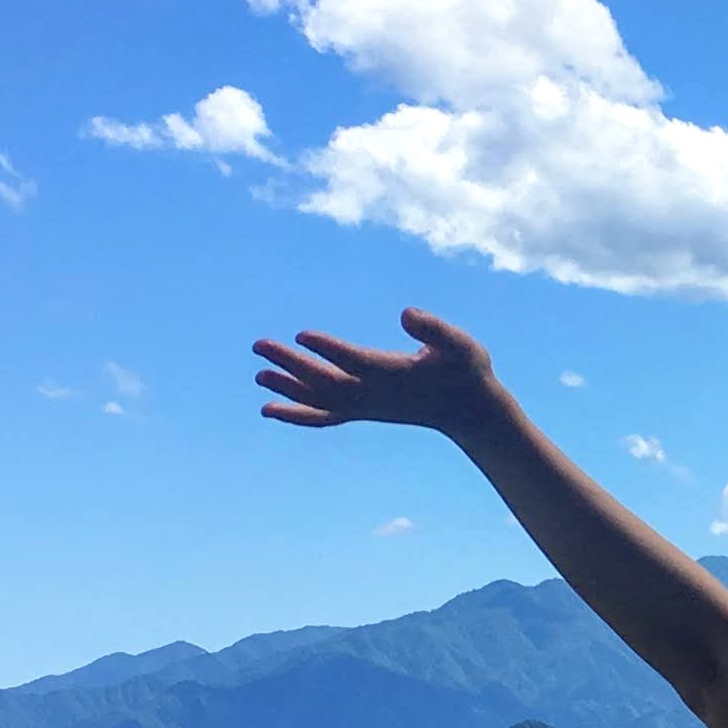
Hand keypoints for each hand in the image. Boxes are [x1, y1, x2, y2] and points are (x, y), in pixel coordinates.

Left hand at [252, 308, 508, 438]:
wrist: (470, 411)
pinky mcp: (363, 410)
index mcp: (396, 374)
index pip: (356, 361)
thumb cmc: (467, 370)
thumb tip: (405, 313)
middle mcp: (375, 395)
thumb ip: (436, 330)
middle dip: (291, 363)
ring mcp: (366, 406)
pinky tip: (270, 407)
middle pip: (325, 381)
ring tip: (257, 375)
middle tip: (258, 344)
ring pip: (319, 400)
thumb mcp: (462, 345)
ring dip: (286, 389)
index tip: (302, 334)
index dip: (329, 349)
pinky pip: (323, 415)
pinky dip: (296, 413)